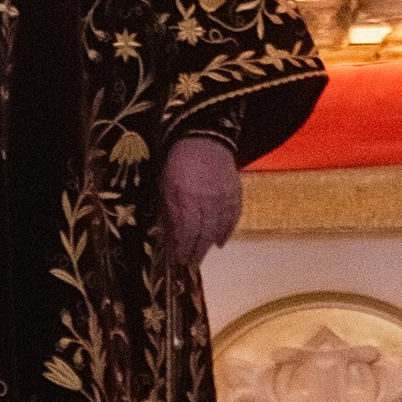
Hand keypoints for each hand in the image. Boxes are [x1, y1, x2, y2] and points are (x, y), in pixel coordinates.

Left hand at [158, 133, 240, 273]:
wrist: (203, 138)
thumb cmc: (177, 162)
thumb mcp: (165, 184)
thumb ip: (169, 209)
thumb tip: (170, 234)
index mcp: (185, 198)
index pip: (186, 232)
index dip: (183, 248)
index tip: (179, 259)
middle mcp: (206, 201)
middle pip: (203, 234)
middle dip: (196, 251)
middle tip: (191, 262)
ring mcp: (223, 197)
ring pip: (218, 229)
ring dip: (210, 244)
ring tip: (203, 254)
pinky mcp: (235, 193)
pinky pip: (233, 218)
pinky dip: (227, 231)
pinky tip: (220, 242)